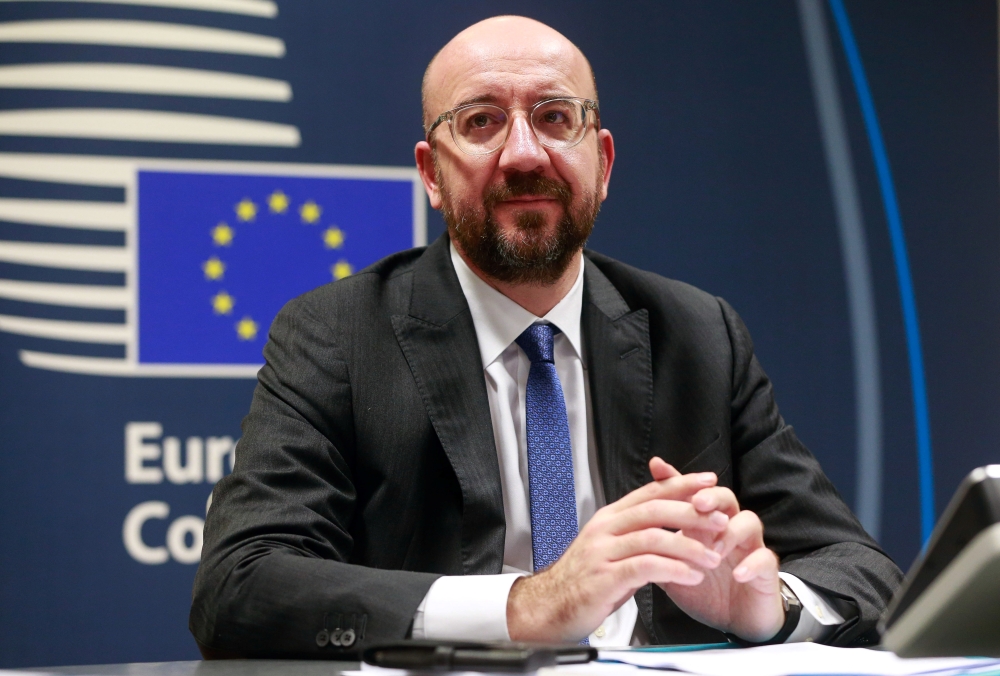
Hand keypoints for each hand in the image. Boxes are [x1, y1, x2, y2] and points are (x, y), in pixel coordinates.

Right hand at [506, 470, 729, 641]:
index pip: (650, 492)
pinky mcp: (604, 577)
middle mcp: (605, 529)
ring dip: (689, 546)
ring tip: (713, 557)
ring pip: (653, 537)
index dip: (681, 484)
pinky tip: (691, 576)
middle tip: (720, 520)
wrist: (547, 607)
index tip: (708, 481)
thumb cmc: (582, 580)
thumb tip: (672, 526)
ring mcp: (602, 552)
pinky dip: (673, 570)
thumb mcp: (611, 549)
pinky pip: (645, 567)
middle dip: (692, 513)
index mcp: (609, 518)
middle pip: (655, 509)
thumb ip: (637, 535)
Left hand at [649, 458, 784, 641]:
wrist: (735, 622)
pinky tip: (738, 573)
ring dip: (730, 531)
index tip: (657, 466)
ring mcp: (749, 547)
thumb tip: (628, 534)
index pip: (692, 495)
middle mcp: (728, 529)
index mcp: (704, 526)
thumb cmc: (706, 591)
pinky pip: (765, 559)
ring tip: (714, 548)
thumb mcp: (674, 568)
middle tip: (697, 502)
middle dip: (711, 496)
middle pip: (725, 498)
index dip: (676, 480)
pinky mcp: (766, 571)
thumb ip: (656, 550)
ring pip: (749, 521)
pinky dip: (752, 565)